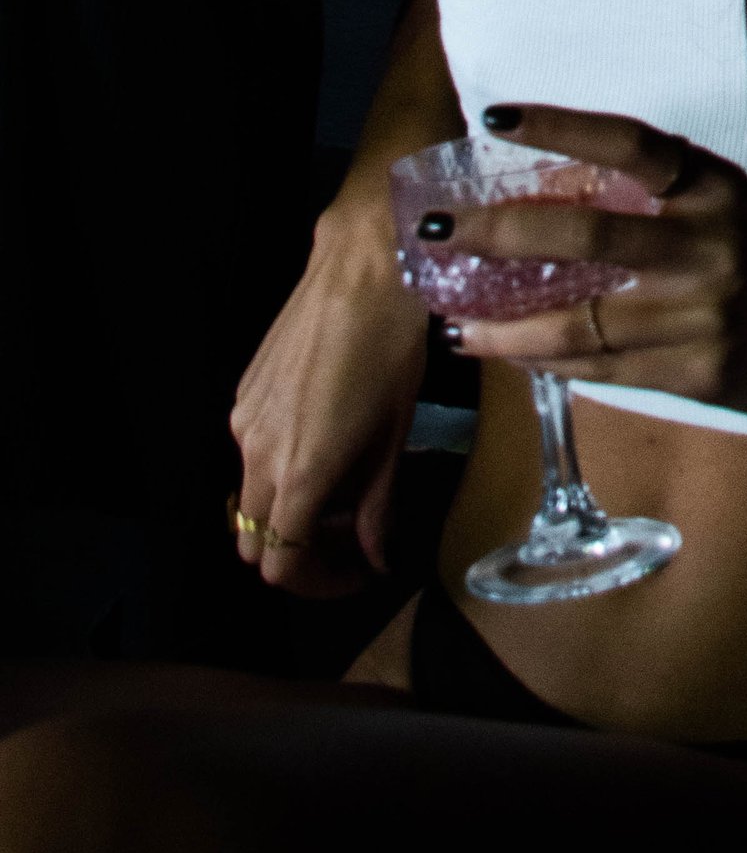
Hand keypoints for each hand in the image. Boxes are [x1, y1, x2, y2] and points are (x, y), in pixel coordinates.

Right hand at [228, 197, 428, 597]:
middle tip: (350, 535)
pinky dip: (278, 469)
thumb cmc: (393, 347)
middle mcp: (257, 453)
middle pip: (254, 540)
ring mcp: (244, 421)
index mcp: (299, 473)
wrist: (364, 267)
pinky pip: (250, 452)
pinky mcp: (244, 392)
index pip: (281, 565)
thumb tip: (375, 557)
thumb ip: (378, 505)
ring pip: (248, 498)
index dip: (317, 585)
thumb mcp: (396, 434)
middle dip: (300, 551)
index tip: (355, 573)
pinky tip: (324, 439)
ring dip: (288, 510)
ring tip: (344, 483)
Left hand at [425, 108, 746, 413]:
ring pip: (582, 322)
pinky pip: (605, 371)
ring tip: (456, 324)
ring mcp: (700, 314)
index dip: (559, 125)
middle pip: (587, 234)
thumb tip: (551, 195)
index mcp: (711, 188)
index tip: (493, 116)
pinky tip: (514, 357)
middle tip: (437, 231)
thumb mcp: (724, 203)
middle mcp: (705, 244)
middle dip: (501, 232)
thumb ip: (655, 199)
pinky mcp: (697, 373)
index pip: (627, 143)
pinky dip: (552, 364)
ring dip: (508, 327)